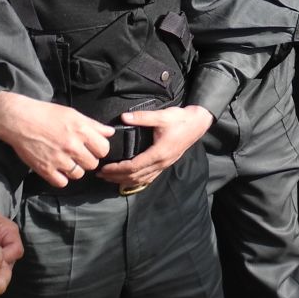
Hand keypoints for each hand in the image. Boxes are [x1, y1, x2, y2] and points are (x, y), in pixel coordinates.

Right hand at [0, 91, 112, 188]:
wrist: (20, 120)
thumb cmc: (47, 114)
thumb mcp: (73, 114)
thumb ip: (93, 125)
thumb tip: (110, 132)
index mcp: (81, 131)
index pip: (103, 149)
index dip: (99, 149)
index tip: (92, 147)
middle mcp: (72, 146)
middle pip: (92, 164)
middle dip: (87, 160)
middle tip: (78, 154)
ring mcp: (58, 159)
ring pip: (78, 175)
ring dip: (75, 169)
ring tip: (67, 161)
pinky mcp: (45, 169)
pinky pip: (62, 183)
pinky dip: (61, 178)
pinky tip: (57, 168)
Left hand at [96, 105, 212, 190]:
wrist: (197, 124)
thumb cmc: (180, 120)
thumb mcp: (162, 116)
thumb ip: (142, 118)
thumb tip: (123, 117)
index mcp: (158, 153)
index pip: (133, 166)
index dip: (117, 169)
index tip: (104, 168)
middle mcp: (160, 163)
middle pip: (135, 176)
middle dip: (116, 177)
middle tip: (101, 175)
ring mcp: (164, 165)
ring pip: (141, 179)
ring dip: (124, 181)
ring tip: (110, 178)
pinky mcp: (165, 164)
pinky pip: (149, 177)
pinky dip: (136, 181)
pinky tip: (128, 180)